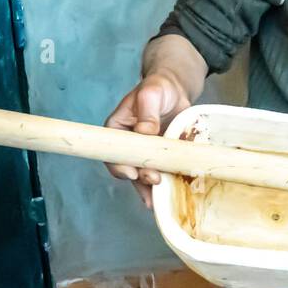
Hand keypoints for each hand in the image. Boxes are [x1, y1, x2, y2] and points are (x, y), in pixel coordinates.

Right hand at [103, 72, 190, 208]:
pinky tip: (167, 194)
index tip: (132, 173)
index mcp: (117, 128)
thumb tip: (145, 131)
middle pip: (127, 167)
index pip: (112, 150)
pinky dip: (163, 184)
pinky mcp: (161, 156)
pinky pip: (160, 172)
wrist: (176, 90)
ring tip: (157, 199)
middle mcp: (128, 144)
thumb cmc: (159, 88)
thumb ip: (147, 110)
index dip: (119, 165)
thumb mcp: (151, 93)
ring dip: (149, 188)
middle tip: (154, 181)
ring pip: (142, 174)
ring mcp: (145, 152)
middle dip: (139, 179)